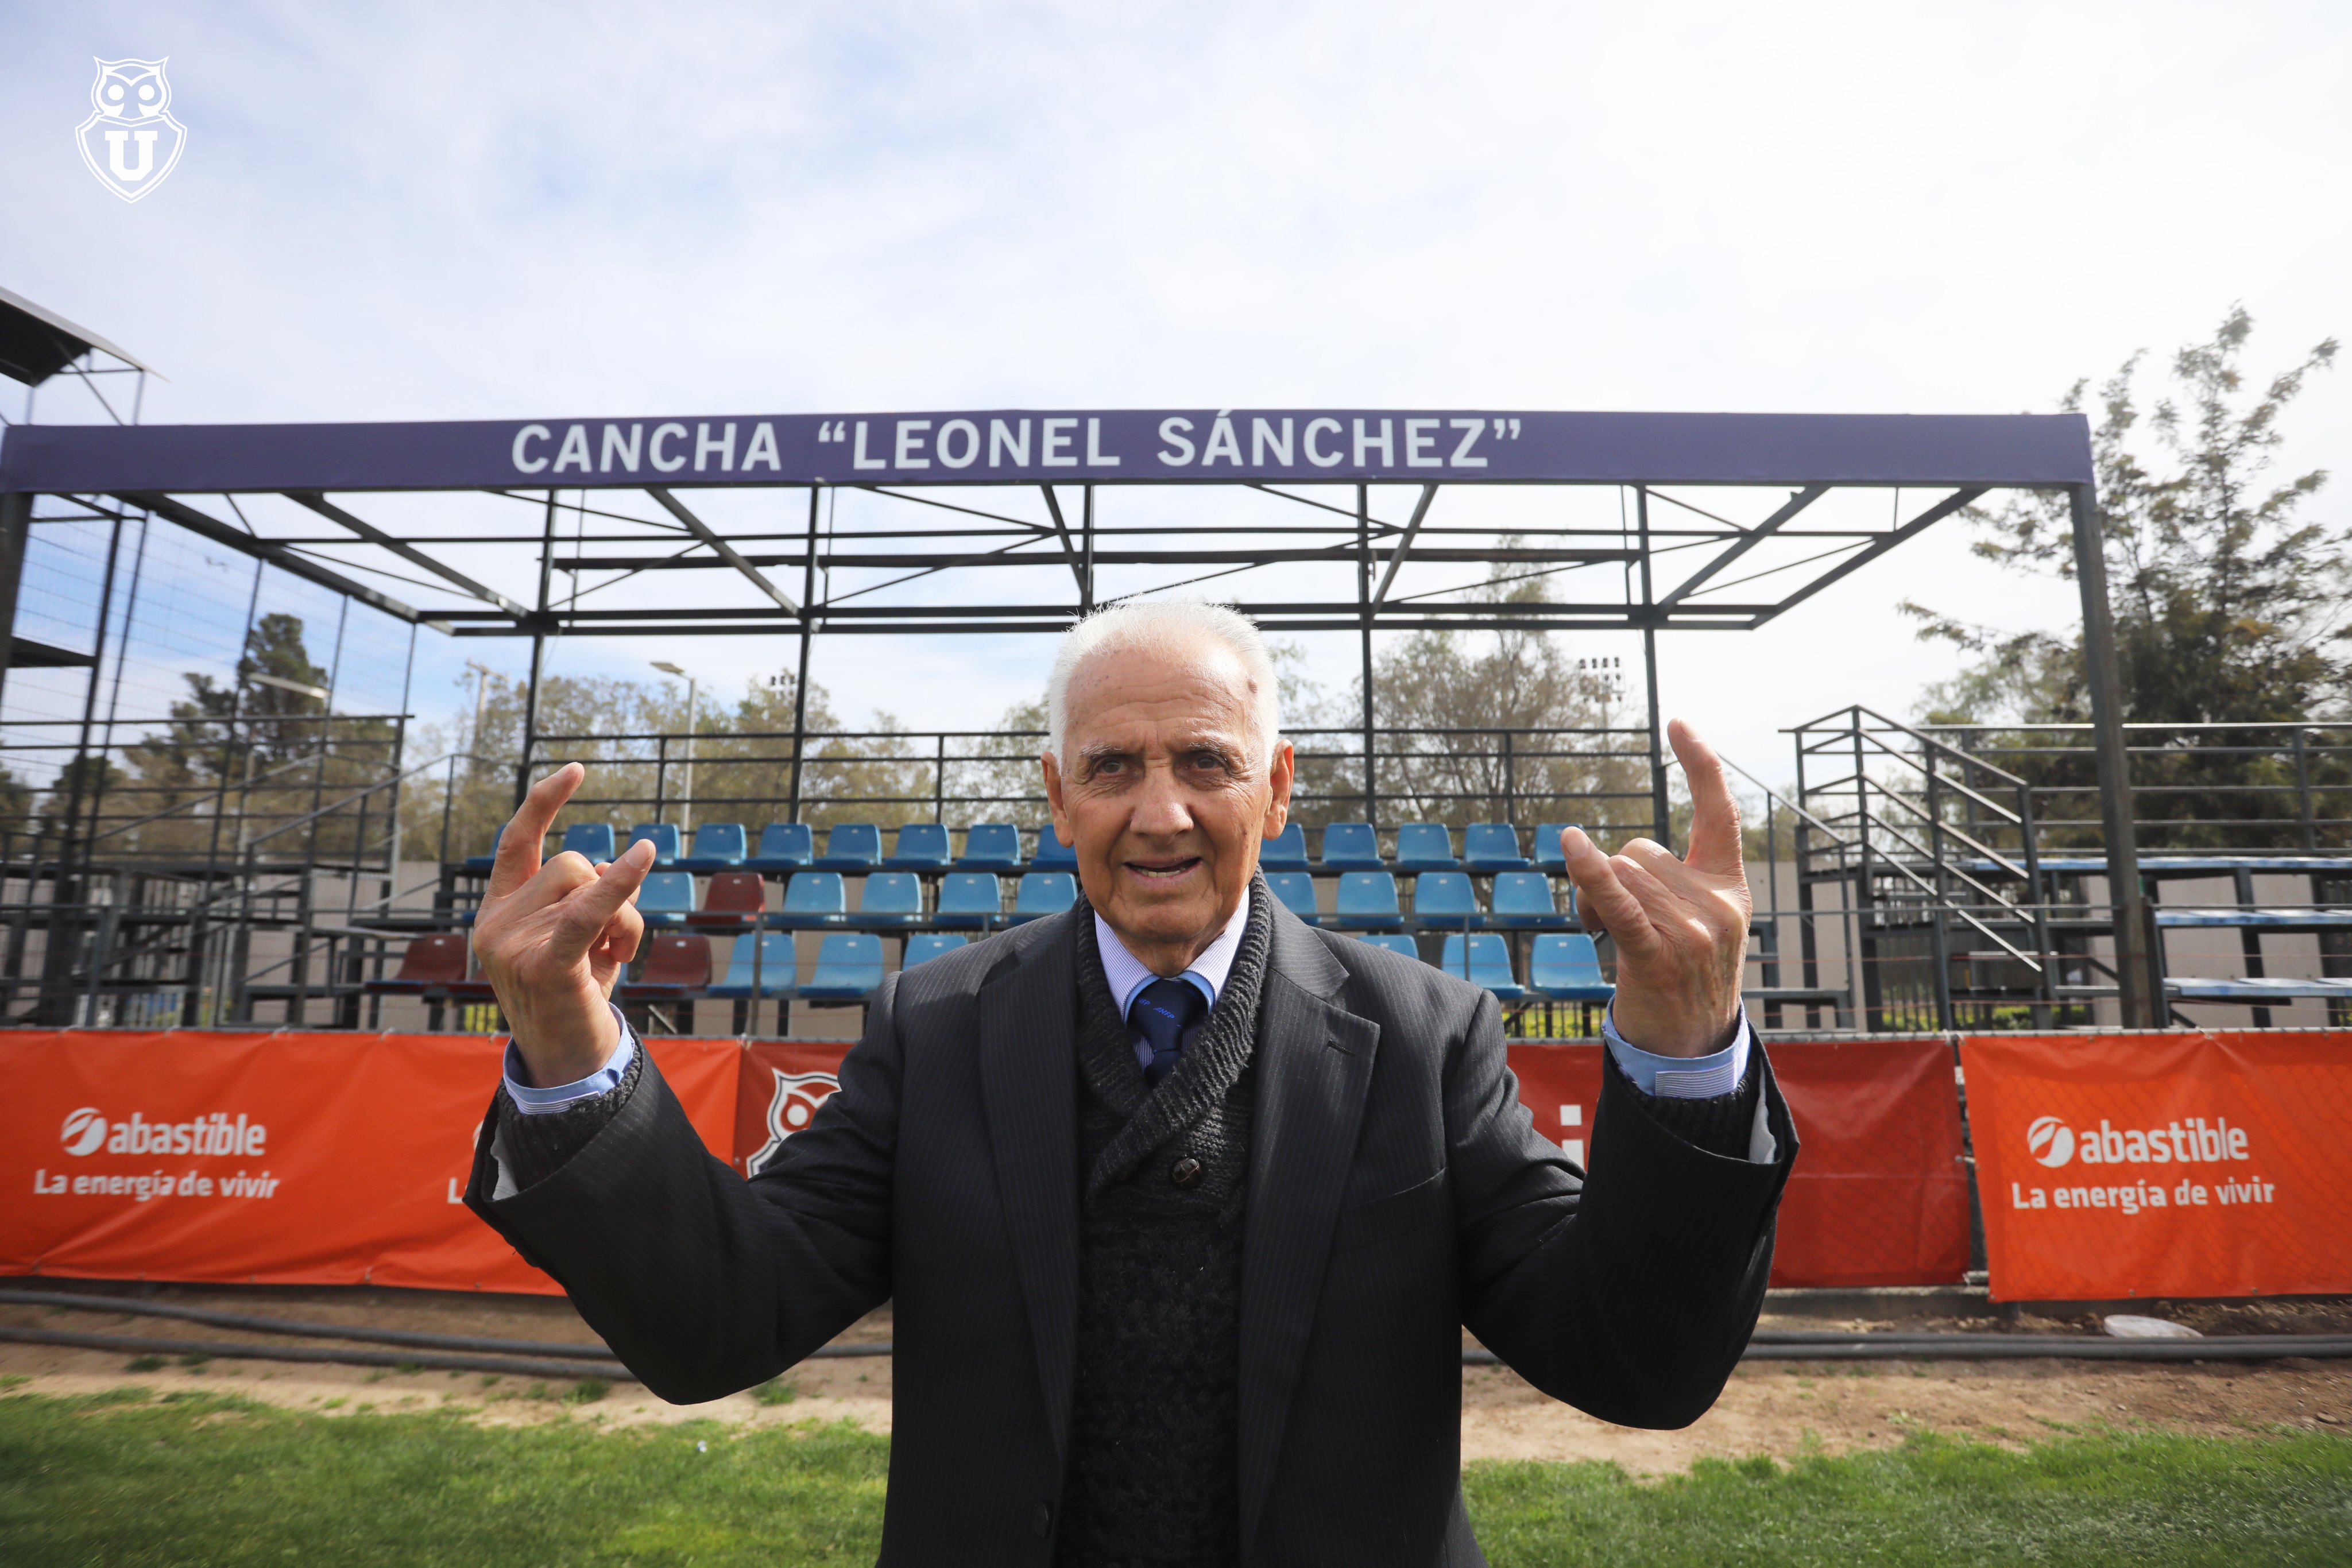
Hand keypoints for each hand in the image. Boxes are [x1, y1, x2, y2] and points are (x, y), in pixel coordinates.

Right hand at [473, 764, 653, 1086]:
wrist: (570, 1061)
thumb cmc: (577, 994)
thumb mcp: (578, 938)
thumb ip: (589, 897)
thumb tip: (621, 862)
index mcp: (497, 911)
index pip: (516, 842)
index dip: (544, 802)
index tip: (577, 769)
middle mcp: (496, 924)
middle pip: (572, 864)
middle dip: (609, 888)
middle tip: (616, 939)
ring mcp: (513, 947)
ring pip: (591, 887)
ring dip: (625, 915)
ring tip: (616, 956)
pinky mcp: (544, 968)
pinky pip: (588, 912)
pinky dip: (619, 886)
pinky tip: (645, 856)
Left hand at [1559, 719, 1749, 1056]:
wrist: (1691, 1050)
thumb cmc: (1682, 977)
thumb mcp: (1694, 921)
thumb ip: (1670, 881)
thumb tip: (1607, 860)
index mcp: (1730, 887)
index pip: (1719, 811)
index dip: (1700, 762)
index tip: (1677, 721)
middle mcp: (1717, 905)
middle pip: (1640, 849)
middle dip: (1612, 875)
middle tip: (1615, 920)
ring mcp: (1691, 932)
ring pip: (1619, 873)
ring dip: (1595, 898)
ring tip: (1610, 936)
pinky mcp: (1657, 956)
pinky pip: (1617, 901)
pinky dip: (1590, 875)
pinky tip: (1571, 845)